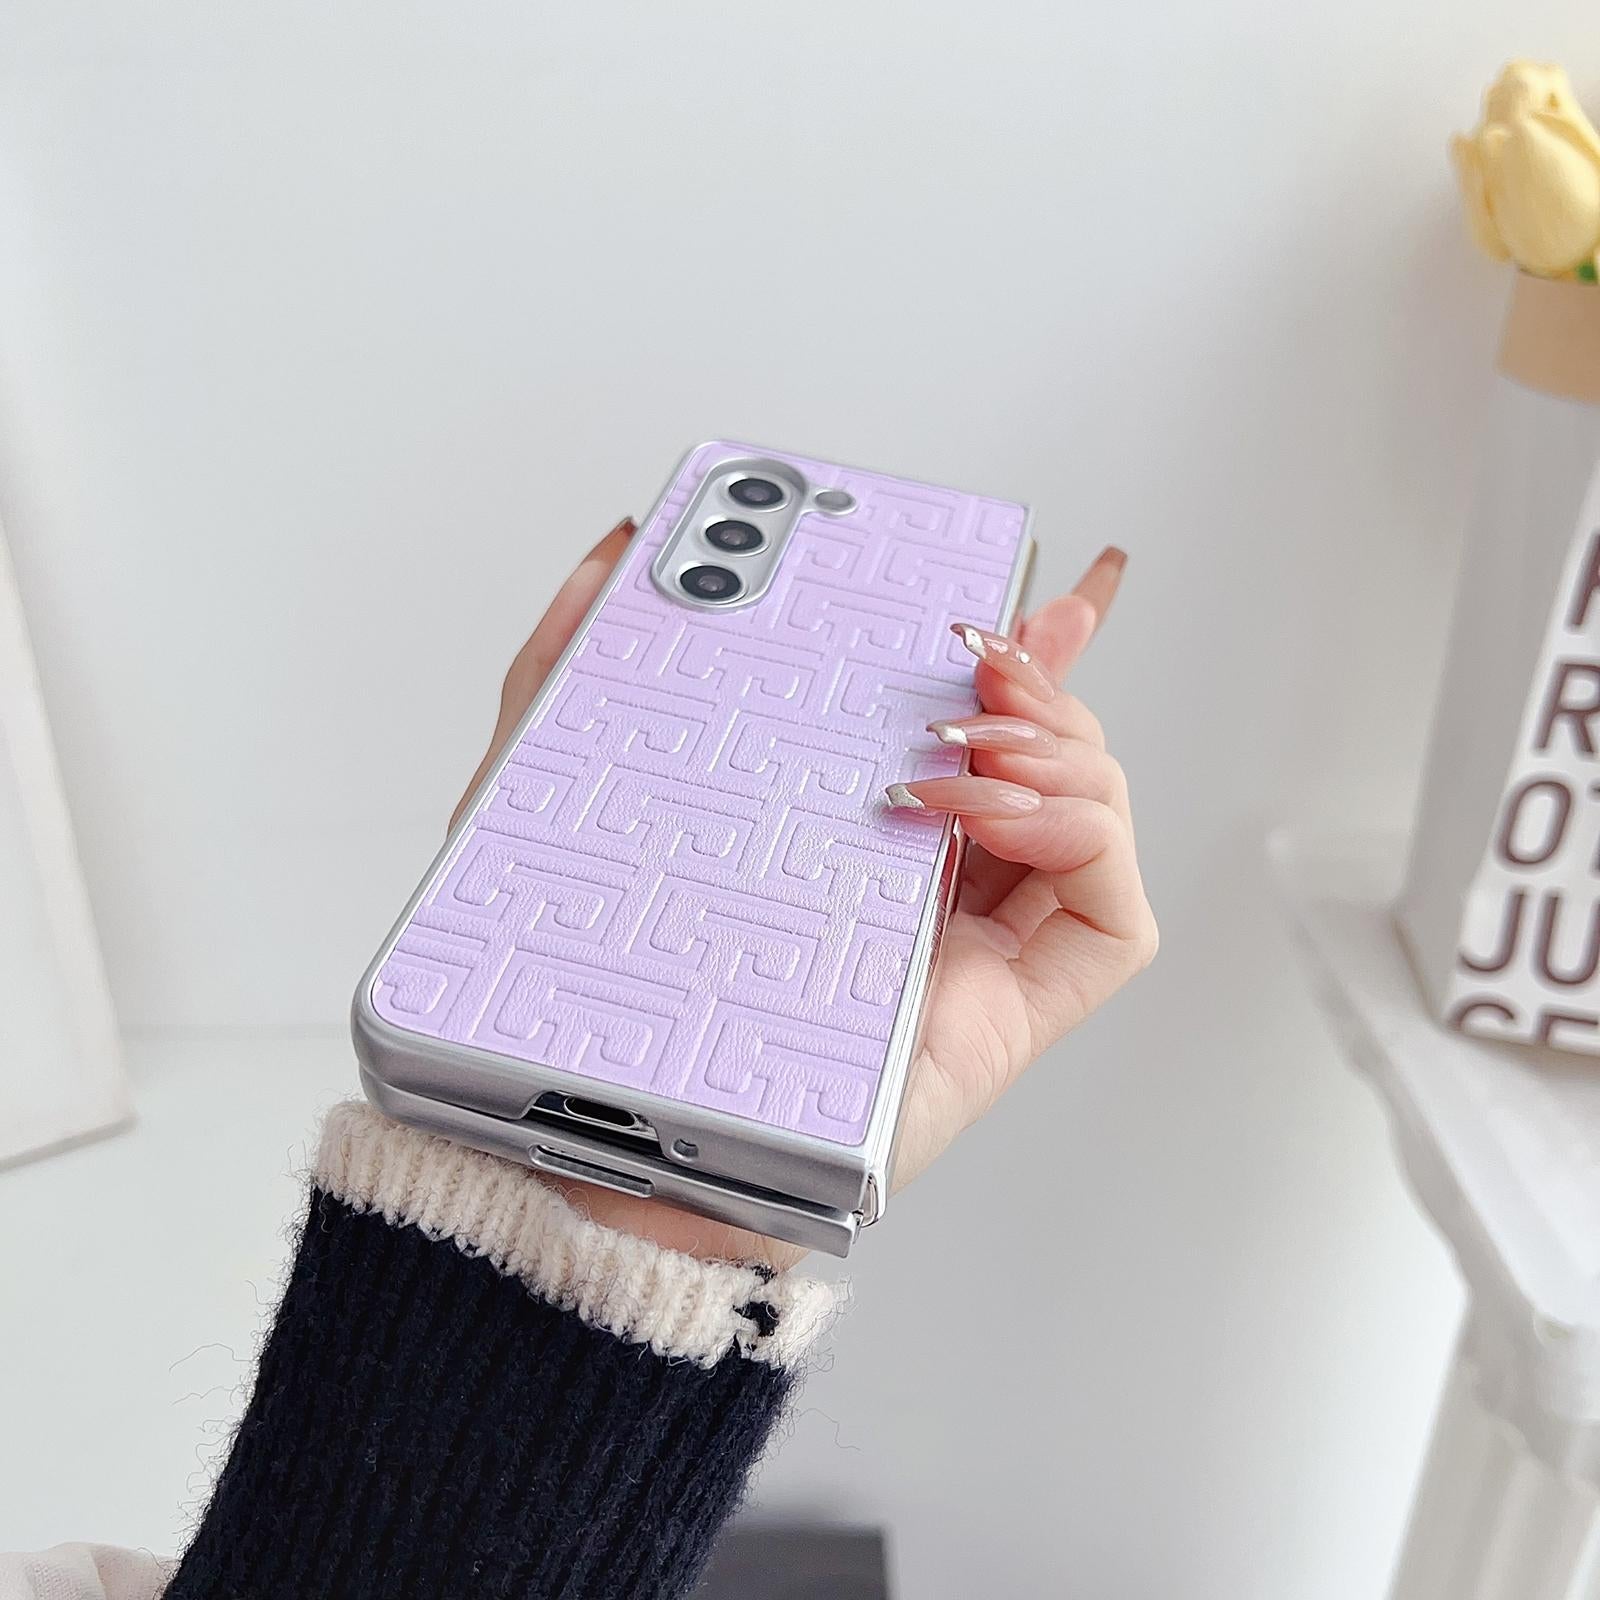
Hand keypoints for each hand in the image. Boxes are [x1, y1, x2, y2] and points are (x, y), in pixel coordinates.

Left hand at [453, 520, 1156, 1269]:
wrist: (616, 1138)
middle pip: (1056, 761)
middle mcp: (939, 891)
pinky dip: (1081, 832)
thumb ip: (574, 659)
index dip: (1021, 656)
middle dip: (1043, 685)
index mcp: (865, 841)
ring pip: (1098, 814)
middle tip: (978, 651)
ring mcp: (987, 952)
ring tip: (955, 750)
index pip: (974, 732)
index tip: (1015, 590)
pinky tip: (990, 814)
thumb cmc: (582, 974)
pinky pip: (1116, 913)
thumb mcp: (554, 780)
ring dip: (1056, 750)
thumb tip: (621, 548)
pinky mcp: (1021, 1015)